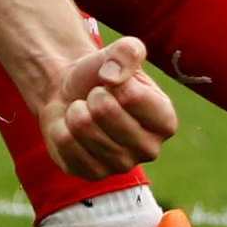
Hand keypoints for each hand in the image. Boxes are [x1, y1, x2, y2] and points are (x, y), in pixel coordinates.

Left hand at [42, 33, 178, 178]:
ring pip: (82, 128)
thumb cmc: (103, 75)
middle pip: (104, 111)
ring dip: (76, 111)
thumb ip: (128, 51)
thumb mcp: (120, 53)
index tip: (114, 84)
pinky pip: (64, 144)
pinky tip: (73, 129)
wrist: (73, 93)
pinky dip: (61, 128)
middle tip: (96, 99)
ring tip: (84, 112)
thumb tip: (112, 77)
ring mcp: (121, 166)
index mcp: (165, 121)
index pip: (132, 96)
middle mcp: (149, 149)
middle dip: (92, 96)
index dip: (114, 82)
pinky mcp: (92, 174)